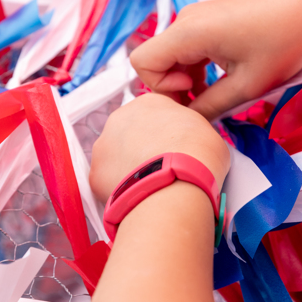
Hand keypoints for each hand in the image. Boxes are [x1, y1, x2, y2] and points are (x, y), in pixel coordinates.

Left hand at [89, 93, 229, 202]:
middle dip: (142, 151)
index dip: (167, 136)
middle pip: (131, 135)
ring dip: (129, 170)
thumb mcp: (207, 132)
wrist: (175, 185)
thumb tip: (190, 145)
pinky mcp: (94, 173)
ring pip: (116, 158)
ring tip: (150, 187)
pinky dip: (120, 191)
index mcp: (149, 103)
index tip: (174, 151)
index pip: (155, 117)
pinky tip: (137, 198)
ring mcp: (103, 145)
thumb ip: (192, 132)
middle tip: (160, 170)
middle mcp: (120, 118)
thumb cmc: (198, 156)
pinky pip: (108, 182)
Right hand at [130, 0, 301, 121]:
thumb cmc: (284, 41)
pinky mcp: (208, 20)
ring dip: (186, 80)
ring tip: (219, 93)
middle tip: (207, 104)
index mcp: (188, 32)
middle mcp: (185, 20)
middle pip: (155, 61)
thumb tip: (191, 125)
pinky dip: (196, 69)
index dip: (160, 88)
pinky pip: (186, 49)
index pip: (141, 63)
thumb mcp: (248, 85)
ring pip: (170, 57)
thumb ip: (211, 107)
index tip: (194, 95)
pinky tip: (222, 79)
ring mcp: (195, 18)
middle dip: (174, 88)